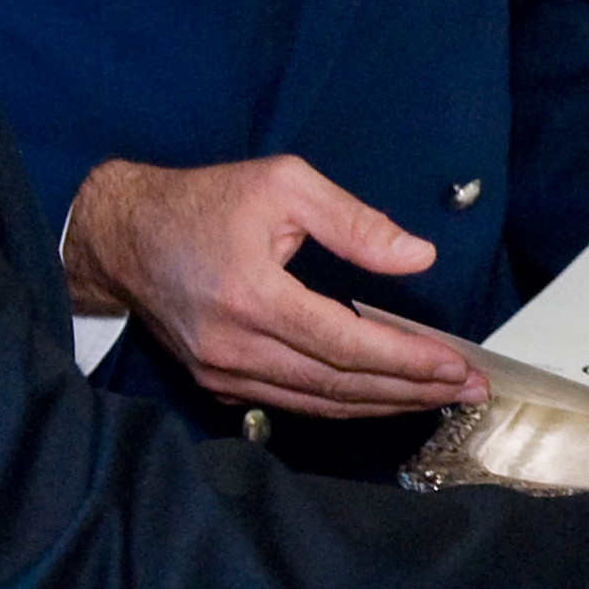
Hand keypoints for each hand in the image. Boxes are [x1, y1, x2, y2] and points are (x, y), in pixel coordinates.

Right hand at [63, 155, 486, 418]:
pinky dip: (342, 402)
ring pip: (317, 403)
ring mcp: (221, 373)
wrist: (122, 236)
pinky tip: (381, 394)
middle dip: (410, 390)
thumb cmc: (205, 200)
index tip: (456, 365)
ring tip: (437, 395)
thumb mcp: (284, 184)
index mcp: (252, 296)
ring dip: (383, 403)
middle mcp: (234, 347)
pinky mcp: (216, 382)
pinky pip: (292, 402)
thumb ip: (354, 222)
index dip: (406, 360)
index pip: (346, 345)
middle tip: (466, 388)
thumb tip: (418, 257)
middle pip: (338, 385)